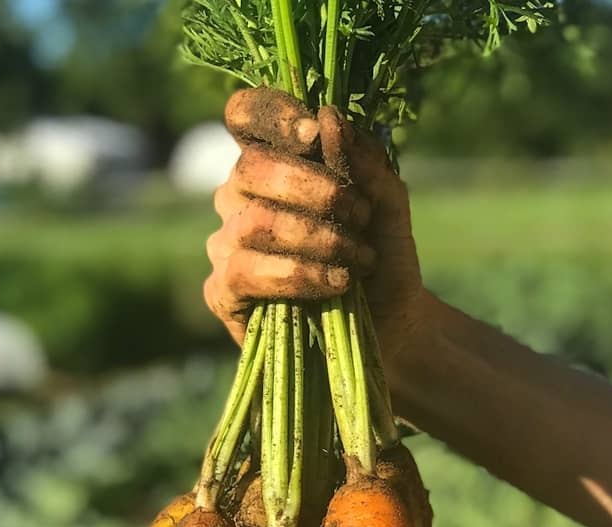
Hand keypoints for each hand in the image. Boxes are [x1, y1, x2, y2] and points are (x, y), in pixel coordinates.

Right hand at [204, 88, 427, 375]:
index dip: (272, 115)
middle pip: (250, 168)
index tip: (315, 135)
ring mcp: (225, 246)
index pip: (246, 117)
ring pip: (254, 221)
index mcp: (271, 164)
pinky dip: (299, 275)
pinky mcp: (222, 292)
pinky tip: (337, 284)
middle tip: (361, 215)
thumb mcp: (387, 204)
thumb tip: (329, 117)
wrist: (389, 326)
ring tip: (359, 257)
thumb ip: (364, 161)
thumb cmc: (381, 258)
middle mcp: (238, 199)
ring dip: (317, 237)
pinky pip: (247, 272)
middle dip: (313, 187)